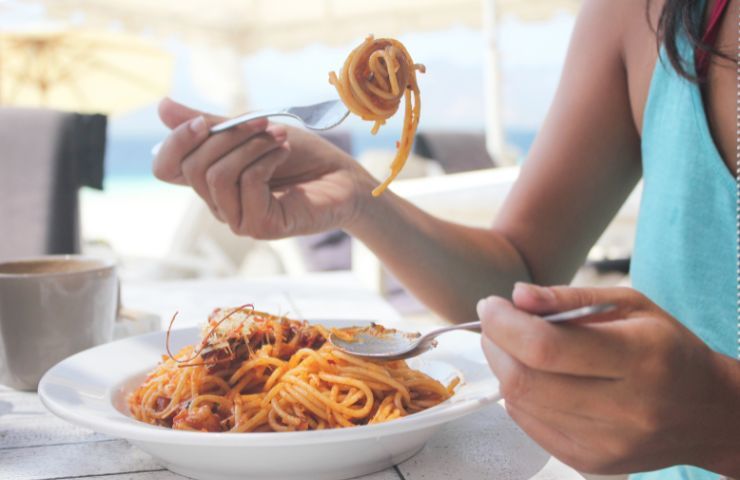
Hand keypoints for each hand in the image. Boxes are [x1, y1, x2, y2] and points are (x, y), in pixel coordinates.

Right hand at [152, 98, 373, 237]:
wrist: (342, 176)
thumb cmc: (299, 155)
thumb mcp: (251, 130)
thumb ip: (211, 124)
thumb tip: (161, 107)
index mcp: (210, 179)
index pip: (166, 167)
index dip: (176, 142)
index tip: (203, 121)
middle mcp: (218, 203)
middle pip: (192, 167)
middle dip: (227, 136)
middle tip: (262, 123)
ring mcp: (237, 219)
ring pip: (216, 177)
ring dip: (250, 147)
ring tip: (278, 138)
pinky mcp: (260, 227)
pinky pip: (246, 185)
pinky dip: (265, 160)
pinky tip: (283, 153)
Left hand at [477, 283, 739, 475]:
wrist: (706, 412)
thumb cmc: (666, 348)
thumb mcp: (630, 305)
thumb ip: (570, 297)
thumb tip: (517, 296)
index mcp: (639, 359)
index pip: (547, 347)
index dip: (505, 324)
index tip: (490, 304)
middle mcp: (625, 409)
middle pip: (526, 380)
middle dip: (495, 344)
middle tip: (495, 322)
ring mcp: (607, 444)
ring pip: (522, 404)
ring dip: (502, 368)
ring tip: (511, 345)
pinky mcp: (591, 463)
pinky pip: (530, 426)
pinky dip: (518, 396)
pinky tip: (532, 376)